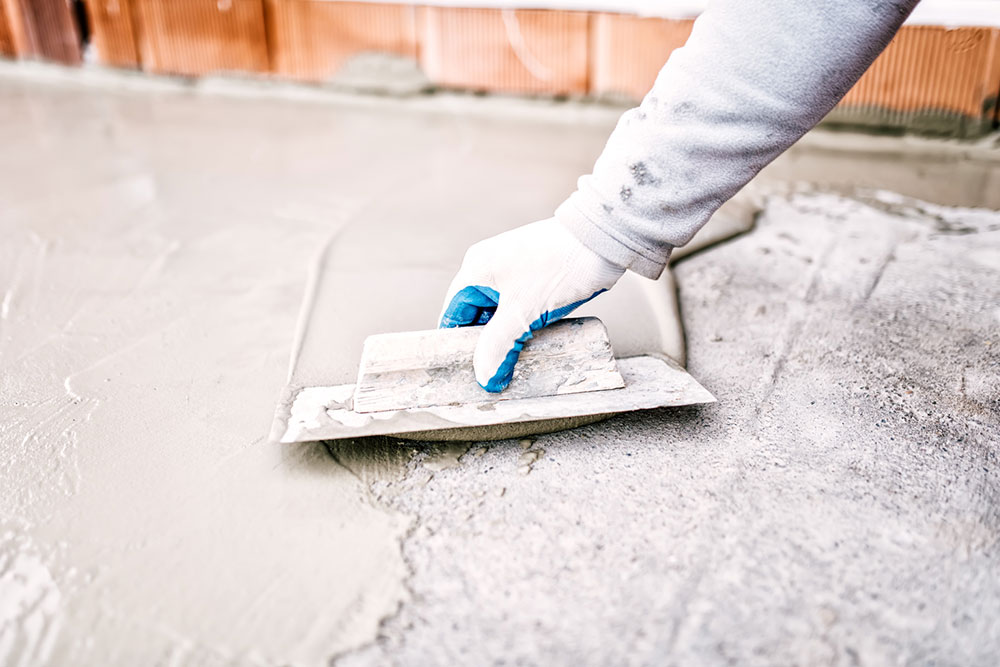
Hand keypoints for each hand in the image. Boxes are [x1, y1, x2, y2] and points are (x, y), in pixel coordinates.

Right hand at [439, 218, 624, 391]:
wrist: (604, 240)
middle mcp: (490, 268)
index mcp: (477, 270)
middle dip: (484, 344)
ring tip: (511, 364)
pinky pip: (519, 309)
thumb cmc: (561, 266)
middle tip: (491, 372)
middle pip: (475, 316)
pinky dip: (522, 327)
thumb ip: (498, 347)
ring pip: (500, 314)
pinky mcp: (535, 278)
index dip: (456, 344)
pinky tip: (530, 345)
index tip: (463, 370)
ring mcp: (514, 272)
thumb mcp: (523, 313)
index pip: (453, 313)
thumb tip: (485, 379)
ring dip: (505, 337)